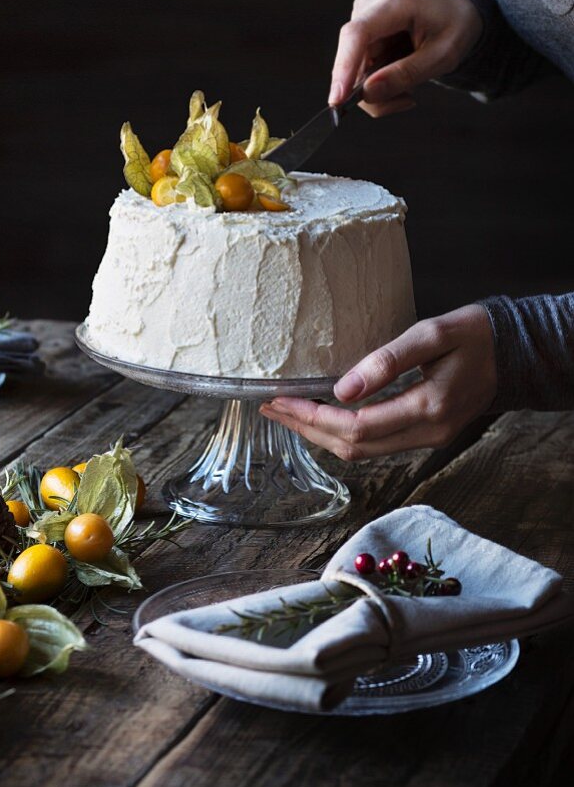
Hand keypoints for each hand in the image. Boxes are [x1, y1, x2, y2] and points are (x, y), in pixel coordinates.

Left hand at [259, 305, 496, 460]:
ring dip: (321, 435)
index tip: (280, 399)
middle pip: (354, 448)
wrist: (515, 352)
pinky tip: (322, 418)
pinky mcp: (426, 434)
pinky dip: (342, 435)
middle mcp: (428, 433)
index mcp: (429, 409)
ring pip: (363, 452)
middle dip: (307, 429)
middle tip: (270, 407)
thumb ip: (388, 360)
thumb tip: (341, 389)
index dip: (313, 417)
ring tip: (286, 412)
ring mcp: (428, 439)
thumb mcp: (432, 334)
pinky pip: (377, 445)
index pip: (356, 427)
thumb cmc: (475, 334)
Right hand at [329, 0, 482, 116]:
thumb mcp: (443, 55)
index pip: (357, 34)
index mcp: (394, 3)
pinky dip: (378, 84)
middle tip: (406, 101)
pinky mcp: (359, 34)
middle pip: (353, 60)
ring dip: (379, 91)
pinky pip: (358, 71)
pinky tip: (400, 78)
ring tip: (409, 87)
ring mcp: (361, 20)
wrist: (453, 7)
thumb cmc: (453, 25)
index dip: (344, 68)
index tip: (337, 100)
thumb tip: (367, 94)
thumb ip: (406, 74)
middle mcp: (368, 7)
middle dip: (373, 92)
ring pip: (353, 72)